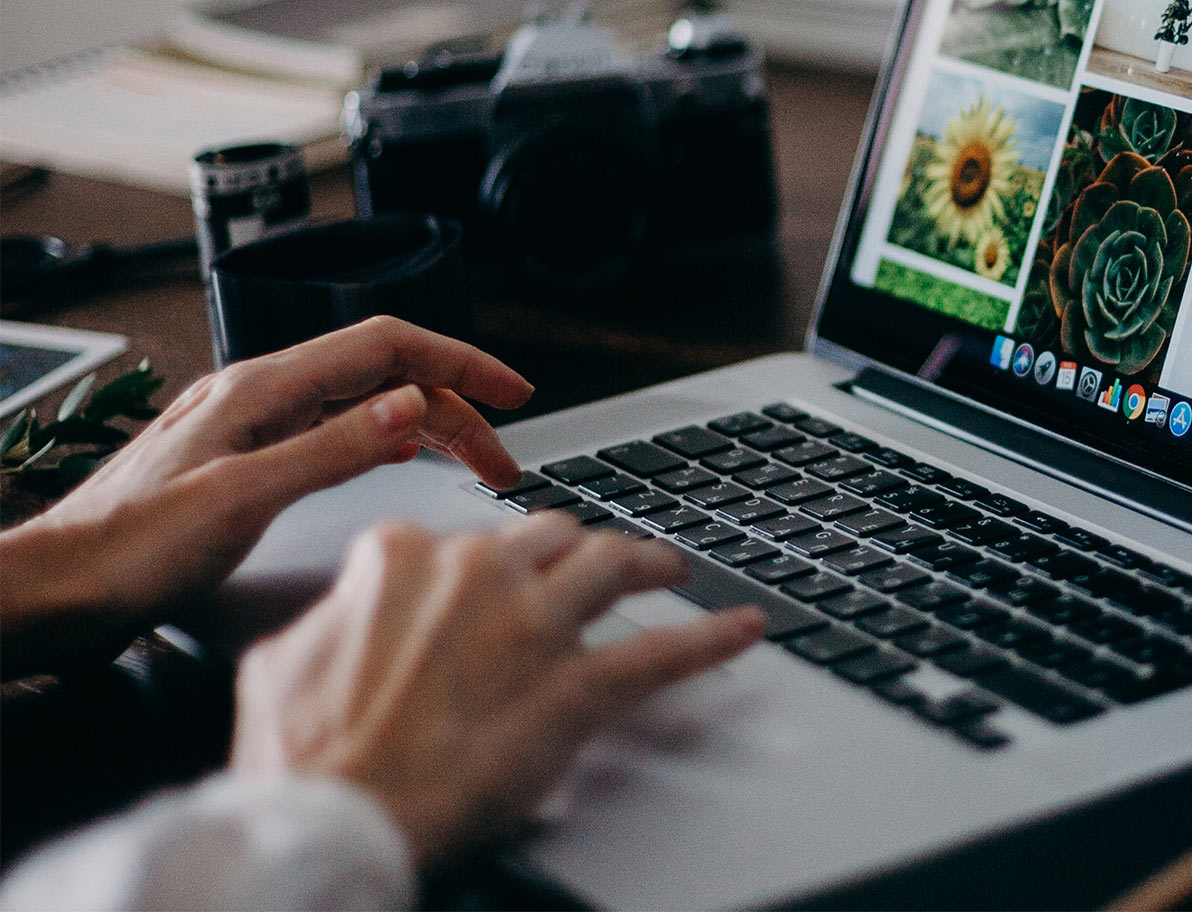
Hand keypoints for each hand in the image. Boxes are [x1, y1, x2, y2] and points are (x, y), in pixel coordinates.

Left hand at [0, 316, 532, 675]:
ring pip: (364, 406)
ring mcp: (252, 426)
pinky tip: (403, 459)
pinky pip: (336, 432)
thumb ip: (335, 448)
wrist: (56, 589)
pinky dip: (387, 442)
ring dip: (427, 430)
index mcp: (264, 390)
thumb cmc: (128, 550)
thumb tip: (412, 405)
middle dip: (456, 409)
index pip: (387, 346)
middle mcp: (260, 396)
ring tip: (474, 467)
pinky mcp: (246, 460)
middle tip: (503, 461)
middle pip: (384, 378)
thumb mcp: (244, 499)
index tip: (512, 390)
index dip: (460, 362)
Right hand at [232, 514, 763, 863]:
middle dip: (574, 551)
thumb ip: (333, 617)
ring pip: (613, 565)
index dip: (486, 563)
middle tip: (593, 568)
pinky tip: (744, 628)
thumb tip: (346, 615)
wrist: (337, 816)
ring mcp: (535, 624)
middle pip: (550, 537)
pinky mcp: (577, 686)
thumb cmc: (306, 756)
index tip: (496, 579)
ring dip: (649, 564)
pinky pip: (663, 652)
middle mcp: (479, 573)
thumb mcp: (285, 660)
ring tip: (670, 568)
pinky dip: (711, 638)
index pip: (465, 536)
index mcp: (405, 557)